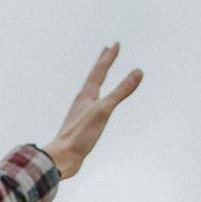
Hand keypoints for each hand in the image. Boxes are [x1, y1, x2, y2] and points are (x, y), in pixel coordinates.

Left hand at [42, 43, 142, 179]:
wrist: (62, 157)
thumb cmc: (80, 134)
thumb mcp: (104, 110)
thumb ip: (121, 91)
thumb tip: (138, 72)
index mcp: (86, 95)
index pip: (99, 70)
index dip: (108, 57)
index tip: (115, 44)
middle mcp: (82, 101)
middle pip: (93, 77)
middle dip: (102, 63)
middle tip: (107, 50)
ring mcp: (80, 113)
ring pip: (91, 91)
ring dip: (97, 80)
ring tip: (99, 75)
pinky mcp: (81, 126)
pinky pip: (91, 106)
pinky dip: (96, 99)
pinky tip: (94, 105)